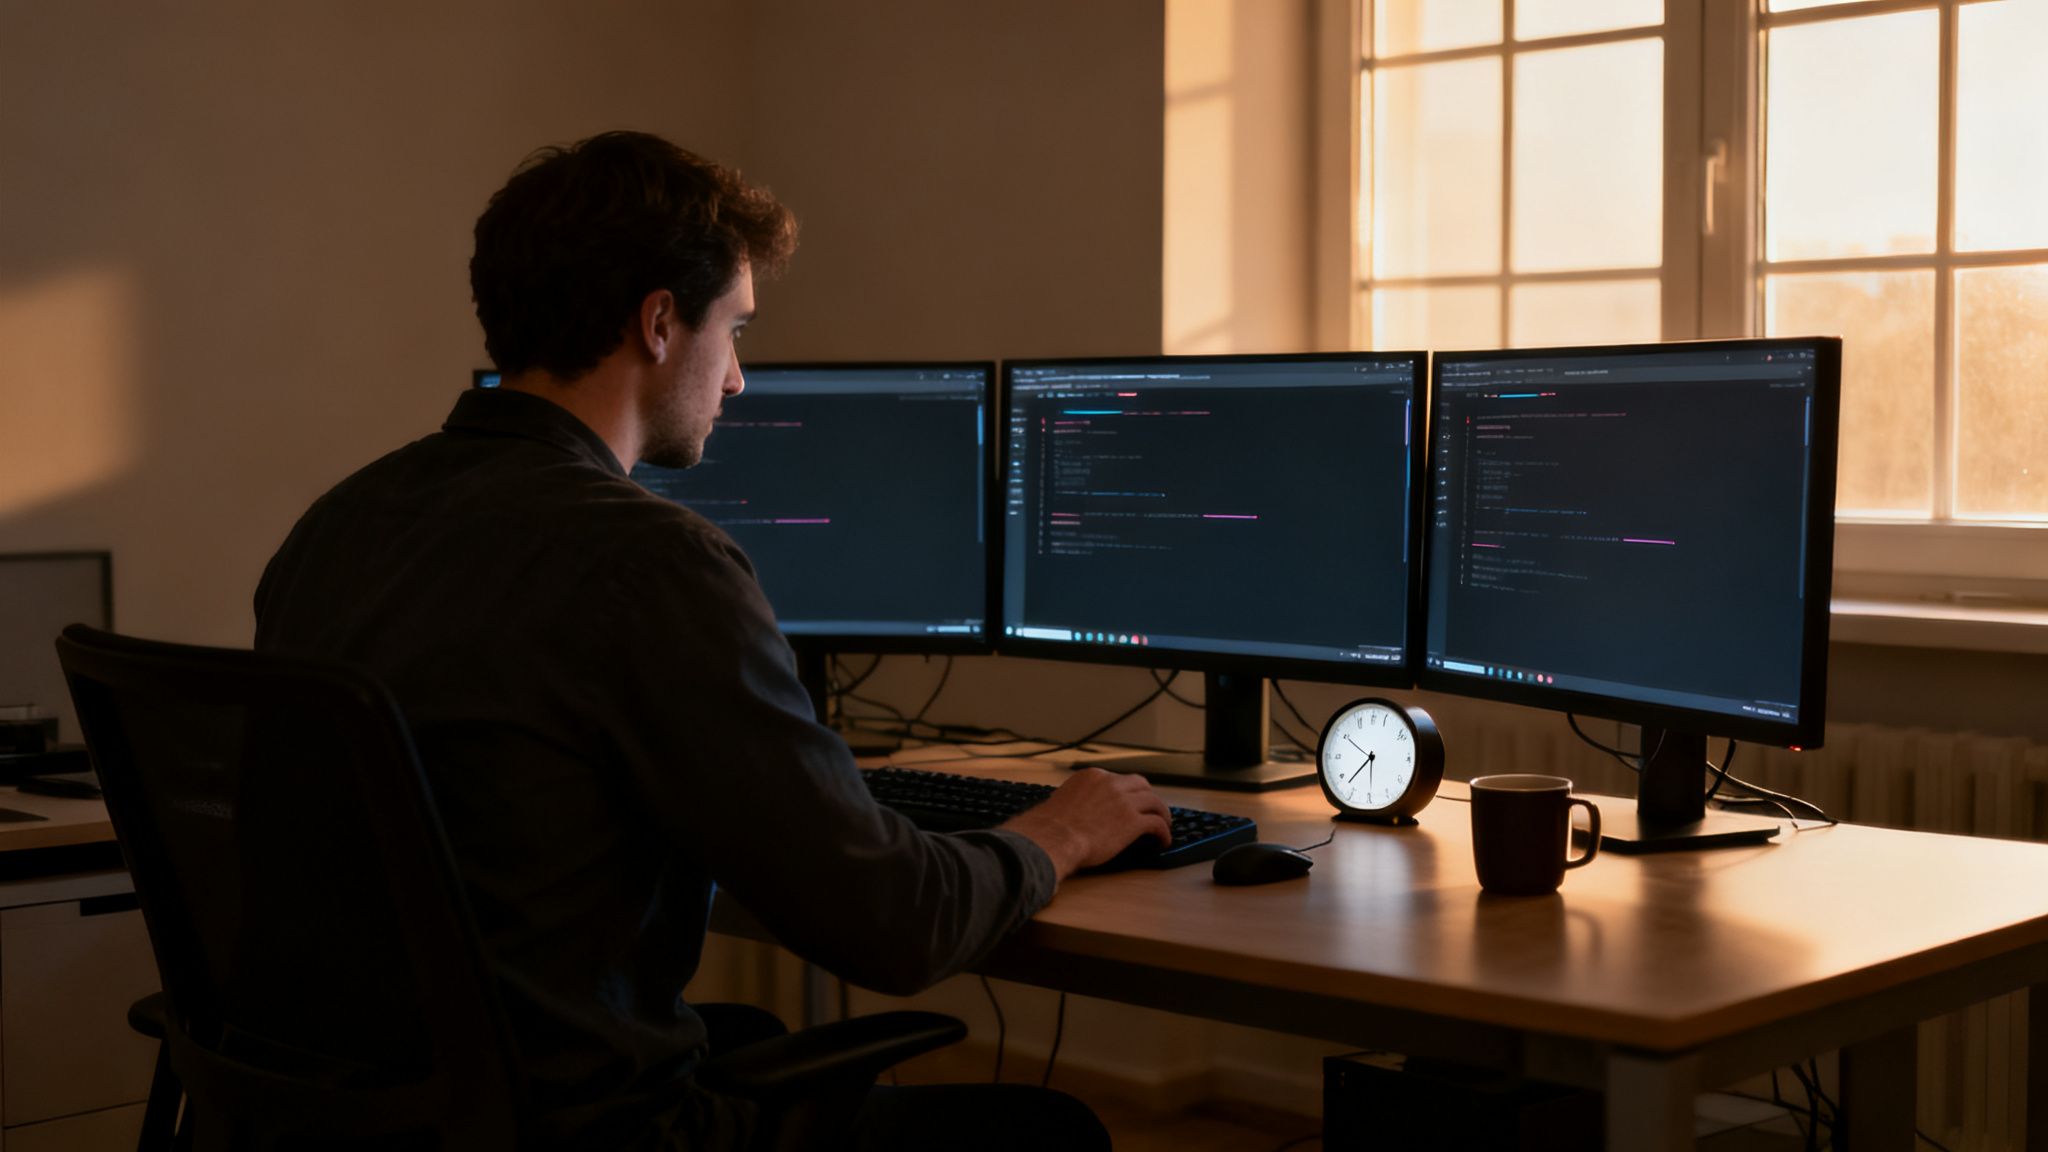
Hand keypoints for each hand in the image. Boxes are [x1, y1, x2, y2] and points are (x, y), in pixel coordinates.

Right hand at [1000, 768, 1172, 880]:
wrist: (1054, 837)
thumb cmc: (1051, 826)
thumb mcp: (1063, 801)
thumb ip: (1077, 800)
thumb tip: (1078, 813)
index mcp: (1093, 777)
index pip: (1118, 779)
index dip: (1127, 792)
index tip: (1130, 802)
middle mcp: (1111, 784)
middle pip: (1140, 785)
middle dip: (1148, 796)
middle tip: (1152, 808)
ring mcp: (1124, 801)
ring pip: (1154, 801)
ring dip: (1162, 813)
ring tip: (1165, 824)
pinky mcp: (1133, 821)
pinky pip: (1157, 823)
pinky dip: (1163, 832)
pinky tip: (1163, 841)